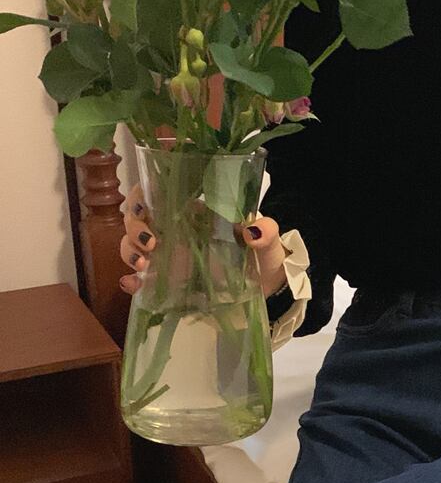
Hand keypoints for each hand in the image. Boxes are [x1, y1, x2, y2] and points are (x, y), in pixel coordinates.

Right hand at [118, 183, 289, 298]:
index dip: (142, 192)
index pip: (157, 190)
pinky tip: (133, 284)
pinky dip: (130, 281)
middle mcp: (175, 230)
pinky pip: (139, 279)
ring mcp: (168, 256)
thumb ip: (266, 232)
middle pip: (136, 216)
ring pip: (132, 244)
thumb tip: (254, 230)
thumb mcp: (268, 243)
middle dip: (133, 225)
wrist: (265, 292)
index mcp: (195, 212)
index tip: (144, 203)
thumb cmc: (263, 258)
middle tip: (150, 243)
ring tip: (143, 265)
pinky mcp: (167, 282)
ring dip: (129, 250)